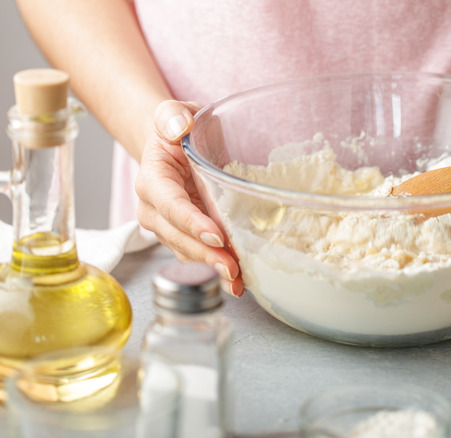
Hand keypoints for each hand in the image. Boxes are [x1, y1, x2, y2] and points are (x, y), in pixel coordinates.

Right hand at [135, 100, 243, 296]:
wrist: (171, 144)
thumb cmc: (176, 128)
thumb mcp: (172, 112)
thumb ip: (171, 115)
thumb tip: (179, 127)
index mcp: (152, 179)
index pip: (171, 204)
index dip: (192, 222)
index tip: (216, 236)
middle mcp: (154, 208)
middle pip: (178, 236)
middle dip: (205, 254)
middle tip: (231, 268)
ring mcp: (166, 226)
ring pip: (186, 251)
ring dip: (211, 268)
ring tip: (237, 282)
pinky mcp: (182, 236)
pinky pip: (195, 255)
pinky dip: (214, 268)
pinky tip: (236, 281)